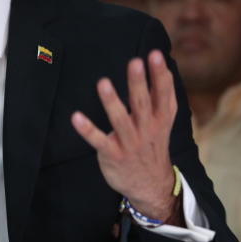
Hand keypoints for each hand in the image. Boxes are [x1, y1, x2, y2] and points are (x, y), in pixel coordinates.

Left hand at [71, 49, 179, 223]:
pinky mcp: (112, 154)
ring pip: (120, 120)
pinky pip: (98, 140)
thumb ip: (163, 97)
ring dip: (112, 102)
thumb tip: (164, 69)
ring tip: (104, 83)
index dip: (160, 75)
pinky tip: (76, 117)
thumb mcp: (164, 122)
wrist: (150, 185)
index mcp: (160, 119)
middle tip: (135, 62)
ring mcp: (129, 143)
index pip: (162, 94)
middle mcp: (146, 129)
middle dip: (138, 83)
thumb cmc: (153, 145)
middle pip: (142, 103)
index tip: (155, 55)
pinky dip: (87, 129)